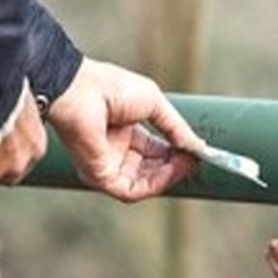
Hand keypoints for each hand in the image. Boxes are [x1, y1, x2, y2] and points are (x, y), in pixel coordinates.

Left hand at [46, 58, 205, 201]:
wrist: (80, 90)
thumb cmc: (108, 88)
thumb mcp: (154, 103)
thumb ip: (176, 127)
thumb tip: (197, 146)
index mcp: (123, 132)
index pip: (155, 151)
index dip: (177, 153)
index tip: (196, 150)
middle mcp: (116, 152)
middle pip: (153, 169)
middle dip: (177, 165)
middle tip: (195, 158)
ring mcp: (108, 166)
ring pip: (147, 183)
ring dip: (171, 175)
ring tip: (187, 162)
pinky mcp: (101, 177)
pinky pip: (134, 190)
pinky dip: (157, 183)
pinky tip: (173, 169)